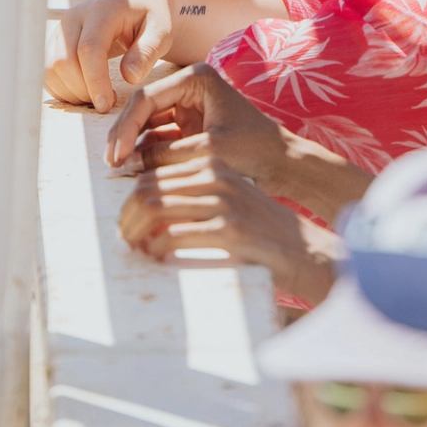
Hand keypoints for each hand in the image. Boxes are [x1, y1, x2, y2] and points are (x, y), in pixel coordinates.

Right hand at [44, 0, 178, 113]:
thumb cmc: (151, 15)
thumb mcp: (161, 30)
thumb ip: (148, 52)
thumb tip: (130, 77)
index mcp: (102, 11)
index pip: (88, 49)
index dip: (94, 81)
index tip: (106, 105)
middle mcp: (74, 17)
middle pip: (63, 61)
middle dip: (83, 90)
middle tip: (108, 101)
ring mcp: (61, 29)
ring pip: (50, 68)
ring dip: (71, 91)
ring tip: (99, 96)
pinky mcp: (55, 41)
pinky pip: (48, 72)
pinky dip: (63, 89)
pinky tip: (86, 92)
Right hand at [108, 64, 286, 186]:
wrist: (284, 165)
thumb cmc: (255, 151)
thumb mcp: (208, 151)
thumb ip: (167, 153)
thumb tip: (129, 162)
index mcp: (197, 78)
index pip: (147, 98)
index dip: (126, 127)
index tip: (116, 155)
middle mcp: (189, 87)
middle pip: (143, 109)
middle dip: (125, 136)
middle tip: (110, 163)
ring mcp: (188, 107)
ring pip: (148, 124)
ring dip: (133, 145)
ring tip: (119, 169)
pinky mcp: (189, 127)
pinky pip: (159, 137)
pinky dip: (146, 152)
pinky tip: (135, 169)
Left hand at [119, 161, 340, 305]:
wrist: (304, 250)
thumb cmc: (260, 232)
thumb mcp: (228, 202)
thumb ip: (194, 199)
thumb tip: (146, 212)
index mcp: (213, 166)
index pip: (155, 175)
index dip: (131, 201)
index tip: (125, 223)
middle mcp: (217, 177)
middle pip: (148, 190)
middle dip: (127, 217)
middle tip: (123, 240)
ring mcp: (223, 202)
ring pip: (155, 209)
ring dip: (136, 233)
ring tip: (135, 251)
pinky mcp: (229, 230)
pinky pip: (174, 235)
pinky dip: (157, 249)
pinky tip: (158, 260)